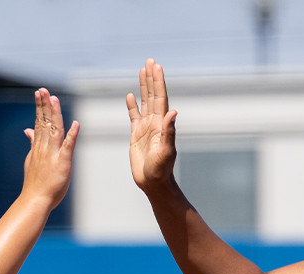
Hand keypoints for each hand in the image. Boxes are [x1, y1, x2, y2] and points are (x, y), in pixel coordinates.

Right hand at [20, 88, 78, 205]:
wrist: (35, 199)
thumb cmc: (35, 183)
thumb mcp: (31, 159)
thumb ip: (32, 143)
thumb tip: (28, 130)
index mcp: (39, 147)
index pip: (40, 122)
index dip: (40, 107)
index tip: (40, 93)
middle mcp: (45, 148)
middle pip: (45, 122)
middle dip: (44, 105)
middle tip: (43, 90)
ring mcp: (53, 154)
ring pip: (54, 129)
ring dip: (54, 114)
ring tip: (53, 98)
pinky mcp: (63, 163)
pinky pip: (68, 147)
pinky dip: (72, 135)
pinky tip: (76, 124)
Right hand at [126, 59, 178, 193]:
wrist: (153, 183)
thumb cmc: (161, 169)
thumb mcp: (166, 151)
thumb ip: (169, 131)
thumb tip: (173, 112)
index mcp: (161, 124)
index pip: (160, 98)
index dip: (158, 82)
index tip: (156, 66)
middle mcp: (154, 122)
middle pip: (152, 95)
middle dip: (151, 78)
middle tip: (150, 61)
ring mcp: (145, 128)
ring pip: (144, 102)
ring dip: (143, 86)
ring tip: (142, 71)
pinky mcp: (136, 135)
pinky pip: (133, 116)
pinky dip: (132, 105)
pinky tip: (130, 95)